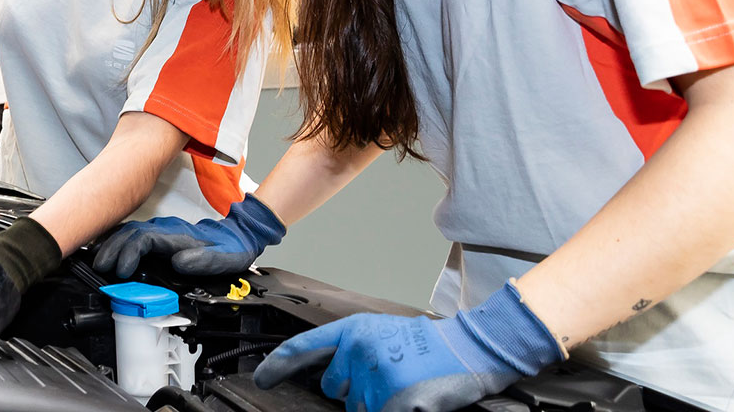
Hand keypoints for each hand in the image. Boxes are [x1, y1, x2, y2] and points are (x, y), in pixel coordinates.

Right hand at [91, 193, 284, 277]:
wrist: (238, 236)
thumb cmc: (230, 250)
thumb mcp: (224, 258)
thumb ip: (203, 260)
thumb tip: (178, 262)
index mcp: (177, 235)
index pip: (143, 239)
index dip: (128, 253)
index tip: (120, 270)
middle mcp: (165, 228)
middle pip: (129, 233)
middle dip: (111, 249)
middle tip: (98, 267)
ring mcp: (161, 230)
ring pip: (128, 231)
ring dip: (110, 244)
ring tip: (96, 259)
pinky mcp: (159, 235)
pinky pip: (132, 234)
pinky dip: (117, 241)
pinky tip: (108, 249)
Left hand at [253, 282, 562, 411]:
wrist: (472, 348)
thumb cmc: (430, 345)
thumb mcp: (384, 335)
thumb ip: (353, 353)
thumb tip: (333, 379)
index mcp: (354, 330)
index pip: (303, 346)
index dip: (277, 364)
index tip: (262, 379)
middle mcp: (358, 349)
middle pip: (333, 388)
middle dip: (352, 391)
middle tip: (387, 378)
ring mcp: (375, 374)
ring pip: (357, 408)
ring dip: (375, 404)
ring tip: (404, 386)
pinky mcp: (392, 398)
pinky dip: (392, 411)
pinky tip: (411, 399)